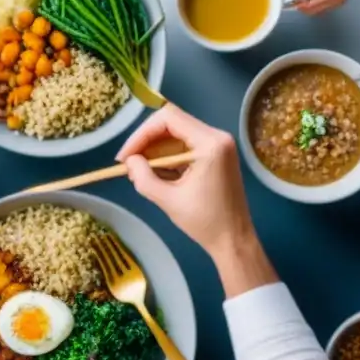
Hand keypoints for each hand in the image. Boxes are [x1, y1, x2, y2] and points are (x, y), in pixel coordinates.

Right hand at [116, 104, 252, 258]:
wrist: (233, 240)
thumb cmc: (205, 222)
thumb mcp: (168, 200)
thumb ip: (144, 177)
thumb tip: (129, 161)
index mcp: (210, 144)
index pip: (168, 119)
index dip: (141, 134)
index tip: (126, 156)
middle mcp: (217, 136)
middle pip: (172, 123)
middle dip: (146, 141)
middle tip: (129, 164)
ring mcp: (219, 144)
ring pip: (177, 134)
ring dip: (155, 150)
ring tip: (139, 172)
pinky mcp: (217, 154)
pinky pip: (186, 145)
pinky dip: (168, 156)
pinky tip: (155, 173)